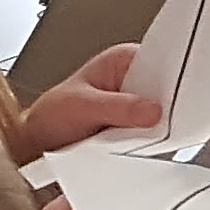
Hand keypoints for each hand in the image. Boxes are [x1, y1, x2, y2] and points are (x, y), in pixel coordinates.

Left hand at [14, 46, 165, 158]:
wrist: (38, 145)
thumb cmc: (52, 115)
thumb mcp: (81, 106)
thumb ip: (116, 107)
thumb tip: (150, 110)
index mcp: (124, 61)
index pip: (161, 63)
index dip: (171, 81)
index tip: (168, 101)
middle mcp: (135, 81)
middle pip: (167, 93)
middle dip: (162, 111)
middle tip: (147, 125)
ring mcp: (138, 107)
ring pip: (163, 118)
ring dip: (152, 132)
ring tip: (129, 139)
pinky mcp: (139, 130)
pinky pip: (155, 138)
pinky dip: (147, 146)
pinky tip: (134, 148)